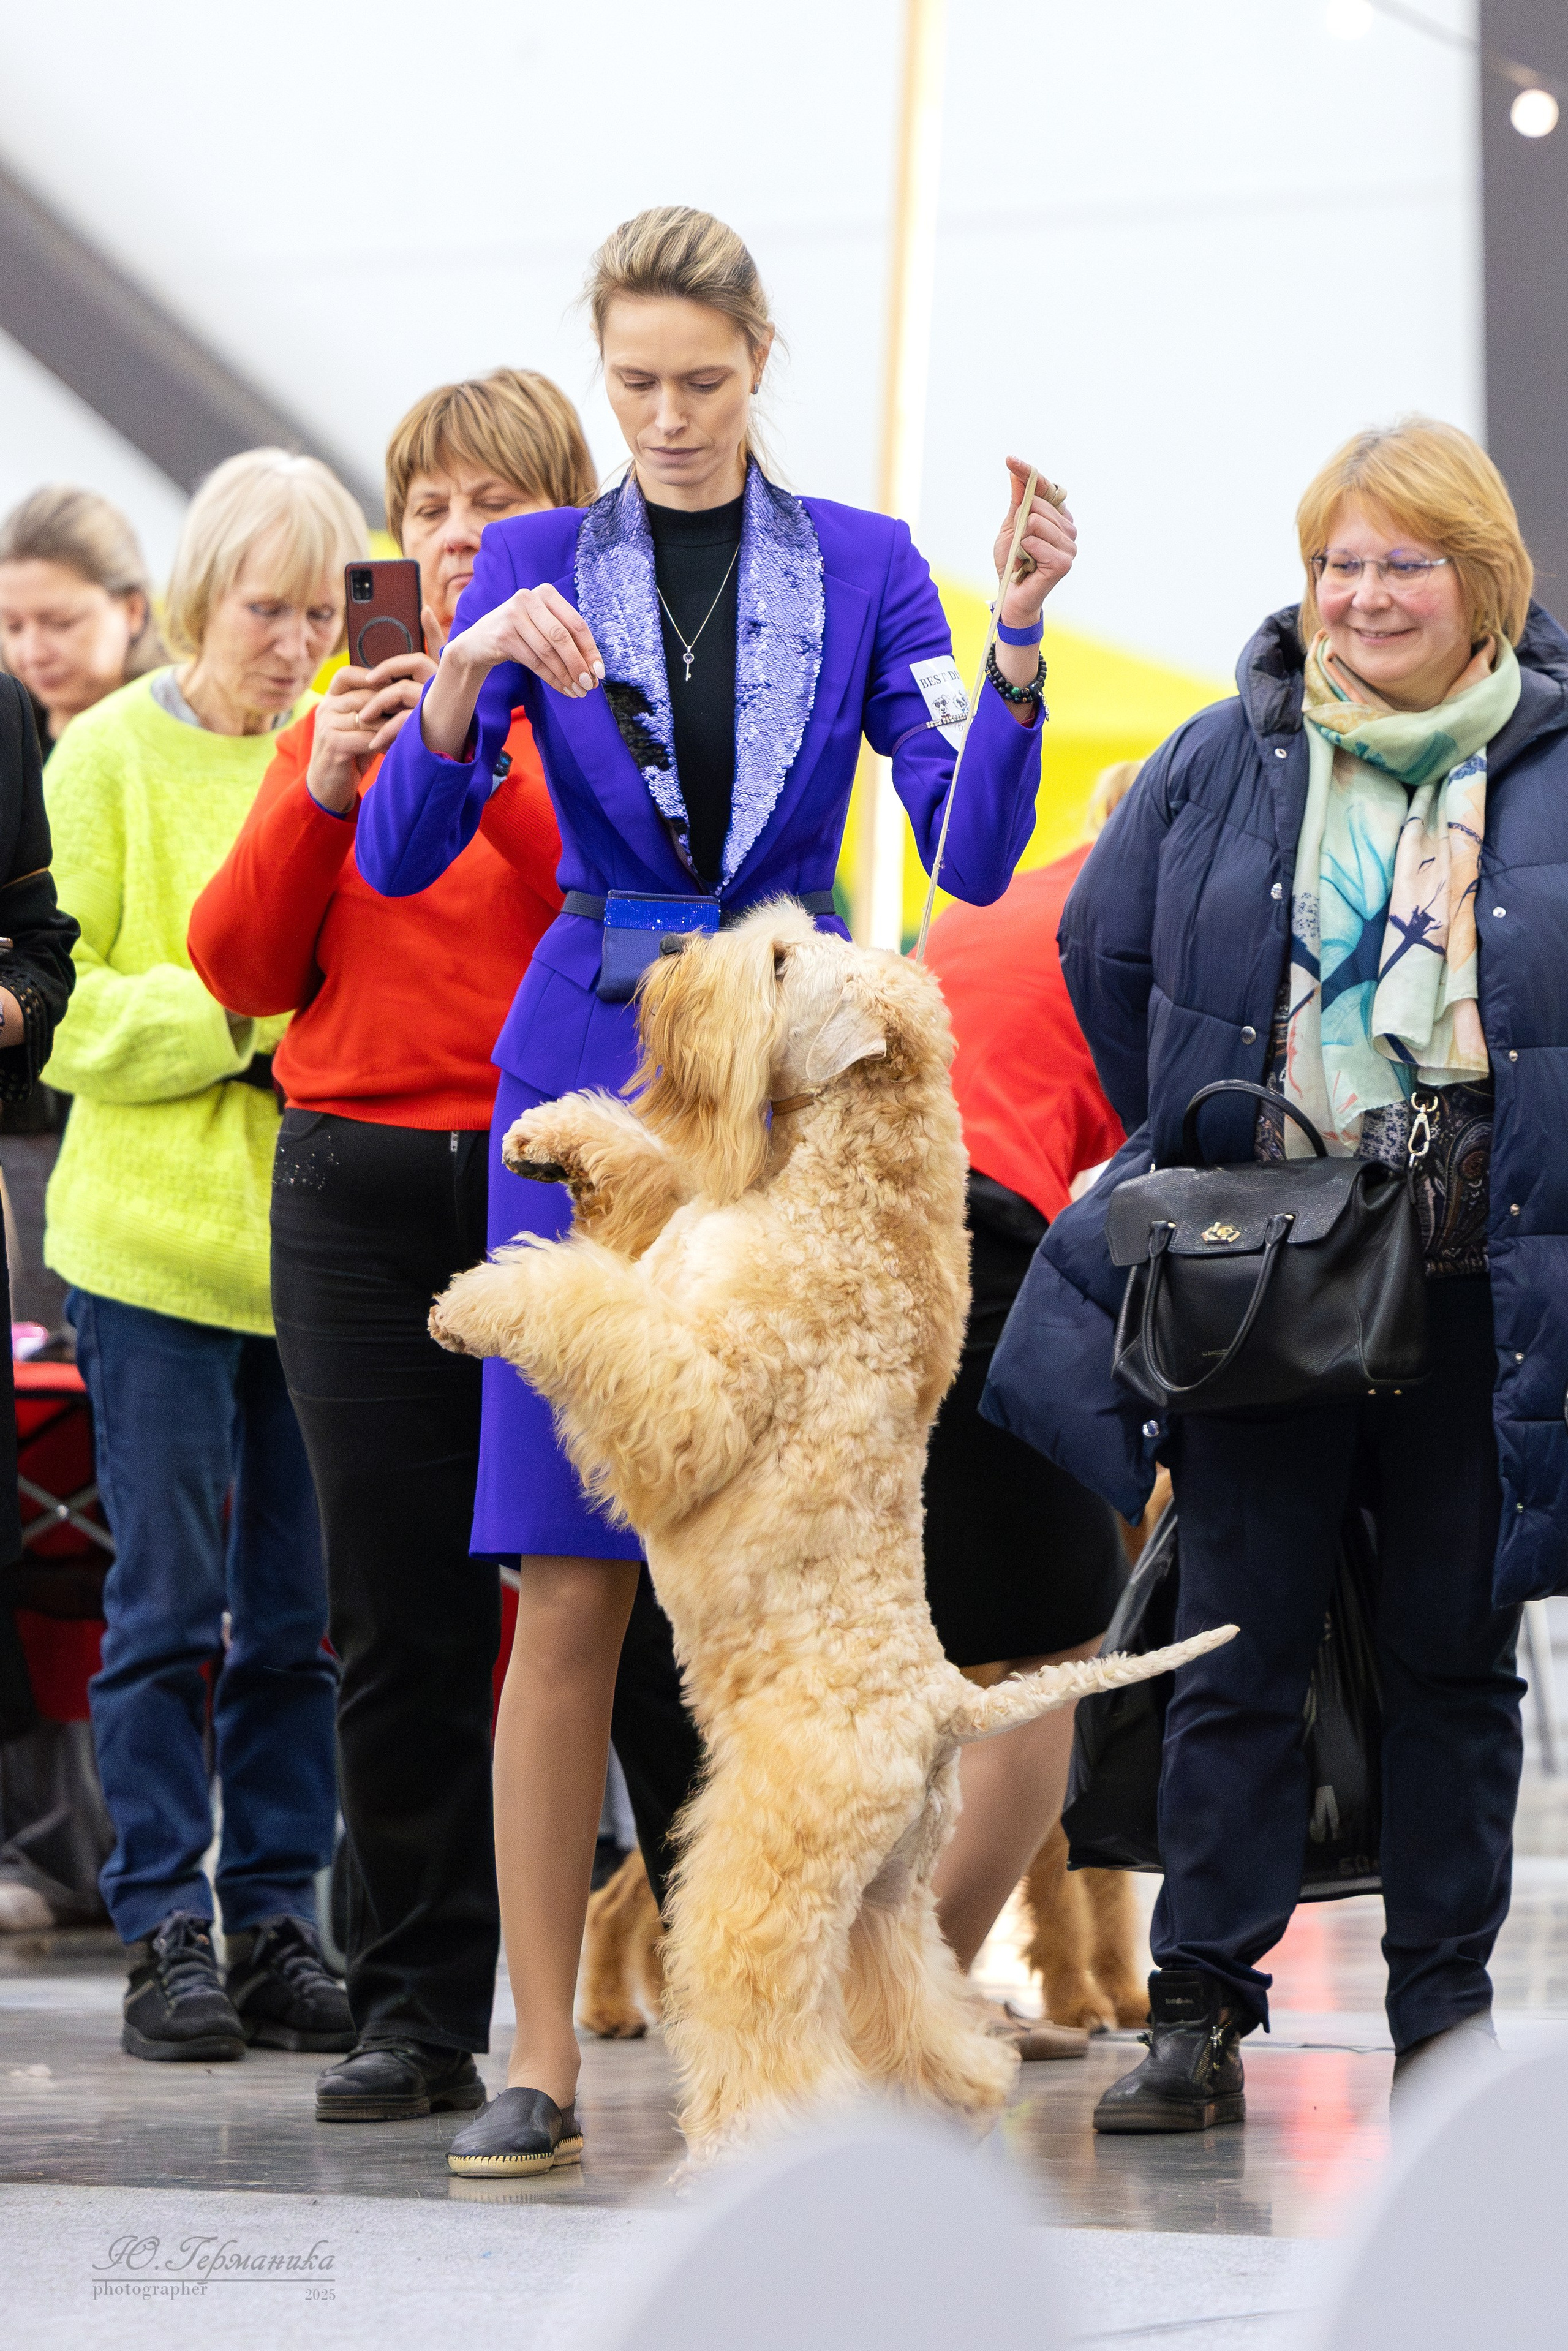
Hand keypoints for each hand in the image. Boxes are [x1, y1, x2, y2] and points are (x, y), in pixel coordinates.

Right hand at [306, 652, 435, 812]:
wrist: (328, 787)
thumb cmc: (352, 753)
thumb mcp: (360, 726)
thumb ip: (374, 708)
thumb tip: (407, 691)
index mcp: (329, 699)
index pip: (346, 675)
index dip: (371, 675)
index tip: (398, 683)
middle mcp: (325, 708)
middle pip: (364, 695)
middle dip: (392, 703)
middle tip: (417, 707)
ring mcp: (327, 725)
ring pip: (369, 717)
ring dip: (393, 724)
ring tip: (413, 728)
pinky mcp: (333, 744)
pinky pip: (367, 738)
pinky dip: (386, 743)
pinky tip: (399, 747)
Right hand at [421, 583, 606, 761]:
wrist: (479, 643)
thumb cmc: (522, 635)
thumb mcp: (545, 629)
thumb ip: (567, 640)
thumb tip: (595, 669)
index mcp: (546, 593)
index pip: (576, 623)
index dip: (590, 649)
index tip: (600, 672)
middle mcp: (528, 598)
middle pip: (562, 637)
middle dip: (578, 664)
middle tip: (589, 686)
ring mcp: (512, 615)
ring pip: (547, 651)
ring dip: (565, 675)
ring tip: (577, 691)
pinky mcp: (502, 634)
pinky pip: (534, 661)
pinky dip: (551, 678)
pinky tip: (562, 688)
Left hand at [993, 457, 1075, 629]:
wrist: (1010, 595)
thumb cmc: (1012, 562)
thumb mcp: (1011, 526)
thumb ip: (1018, 501)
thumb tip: (1017, 473)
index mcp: (1058, 516)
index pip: (1045, 487)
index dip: (1028, 473)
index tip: (1010, 460)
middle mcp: (1068, 528)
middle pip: (1039, 504)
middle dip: (1021, 522)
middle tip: (1020, 544)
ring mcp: (1069, 546)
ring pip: (1037, 521)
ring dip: (1022, 540)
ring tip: (1024, 555)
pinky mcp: (1064, 562)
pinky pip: (1037, 543)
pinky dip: (1025, 552)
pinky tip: (1028, 564)